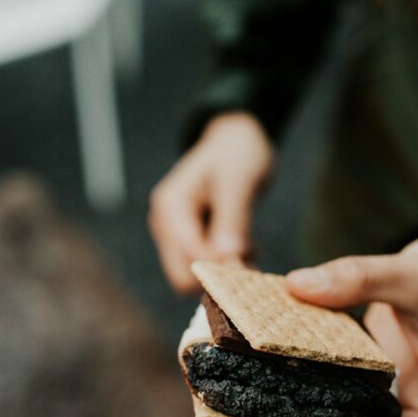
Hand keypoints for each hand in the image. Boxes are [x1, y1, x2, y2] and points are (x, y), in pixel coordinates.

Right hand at [149, 112, 274, 292]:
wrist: (236, 139)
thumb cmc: (239, 154)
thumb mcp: (239, 183)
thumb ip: (232, 220)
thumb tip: (228, 257)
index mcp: (171, 207)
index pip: (188, 261)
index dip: (221, 268)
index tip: (253, 258)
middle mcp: (164, 223)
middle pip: (182, 277)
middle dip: (218, 275)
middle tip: (253, 258)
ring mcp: (172, 231)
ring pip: (192, 275)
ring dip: (222, 270)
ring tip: (251, 249)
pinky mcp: (185, 236)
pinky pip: (200, 265)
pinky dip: (222, 263)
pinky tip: (243, 246)